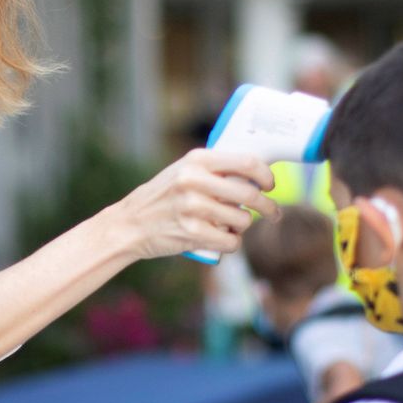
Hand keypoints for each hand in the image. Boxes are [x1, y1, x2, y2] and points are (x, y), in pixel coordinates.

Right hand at [111, 149, 279, 260]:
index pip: (246, 162)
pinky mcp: (192, 233)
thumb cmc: (163, 197)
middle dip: (268, 207)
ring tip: (231, 225)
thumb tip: (256, 176)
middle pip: (249, 195)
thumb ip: (214, 169)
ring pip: (242, 221)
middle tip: (272, 213)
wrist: (130, 224)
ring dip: (244, 227)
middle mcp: (194, 180)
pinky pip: (231, 242)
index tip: (270, 185)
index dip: (266, 175)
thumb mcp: (183, 171)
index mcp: (196, 159)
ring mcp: (192, 207)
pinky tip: (223, 239)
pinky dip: (232, 243)